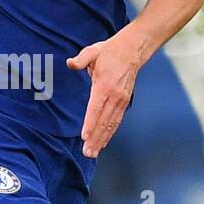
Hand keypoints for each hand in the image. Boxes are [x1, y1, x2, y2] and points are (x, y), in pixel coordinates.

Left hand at [68, 34, 141, 158]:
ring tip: (93, 152)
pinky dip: (109, 133)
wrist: (132, 51)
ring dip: (102, 139)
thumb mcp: (93, 51)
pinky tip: (102, 142)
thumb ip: (81, 59)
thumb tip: (70, 63)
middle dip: (95, 138)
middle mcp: (114, 96)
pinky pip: (116, 121)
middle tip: (87, 152)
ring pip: (111, 124)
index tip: (85, 136)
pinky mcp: (124, 103)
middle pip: (103, 121)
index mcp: (104, 85)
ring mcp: (121, 101)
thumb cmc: (109, 52)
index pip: (96, 108)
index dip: (90, 123)